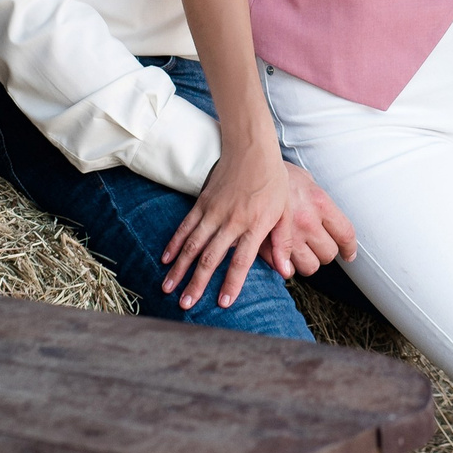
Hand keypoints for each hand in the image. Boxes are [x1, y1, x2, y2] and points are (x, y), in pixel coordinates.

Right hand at [162, 143, 290, 309]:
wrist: (252, 148)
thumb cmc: (273, 180)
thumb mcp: (285, 212)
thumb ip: (283, 243)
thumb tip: (286, 272)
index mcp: (254, 226)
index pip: (241, 261)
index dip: (231, 283)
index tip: (223, 303)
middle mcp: (231, 221)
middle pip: (211, 258)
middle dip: (197, 284)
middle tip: (185, 304)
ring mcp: (214, 211)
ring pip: (192, 245)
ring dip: (179, 269)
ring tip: (168, 288)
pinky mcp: (202, 202)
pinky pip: (185, 226)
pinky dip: (174, 243)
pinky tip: (166, 259)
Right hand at [268, 163, 357, 278]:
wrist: (246, 168)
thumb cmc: (277, 174)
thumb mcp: (306, 180)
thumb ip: (319, 203)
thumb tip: (329, 223)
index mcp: (319, 202)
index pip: (345, 234)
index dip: (349, 248)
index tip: (348, 255)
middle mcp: (307, 220)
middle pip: (328, 254)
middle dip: (324, 253)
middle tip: (316, 246)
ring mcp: (288, 235)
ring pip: (309, 266)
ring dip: (307, 262)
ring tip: (300, 253)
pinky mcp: (268, 245)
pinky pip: (286, 269)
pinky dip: (286, 267)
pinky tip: (283, 258)